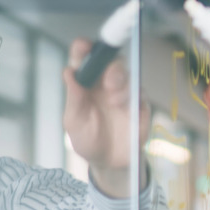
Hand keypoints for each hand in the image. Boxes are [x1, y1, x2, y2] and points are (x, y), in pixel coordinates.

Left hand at [63, 38, 149, 196]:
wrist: (109, 162)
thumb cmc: (87, 139)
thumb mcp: (74, 121)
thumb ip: (73, 97)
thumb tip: (68, 71)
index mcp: (86, 83)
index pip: (85, 57)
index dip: (84, 48)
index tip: (84, 46)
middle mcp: (105, 83)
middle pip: (110, 60)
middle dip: (109, 64)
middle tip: (108, 82)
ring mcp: (124, 92)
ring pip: (127, 73)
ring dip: (121, 82)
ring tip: (115, 102)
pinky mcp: (139, 103)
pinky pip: (141, 90)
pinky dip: (133, 96)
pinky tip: (125, 108)